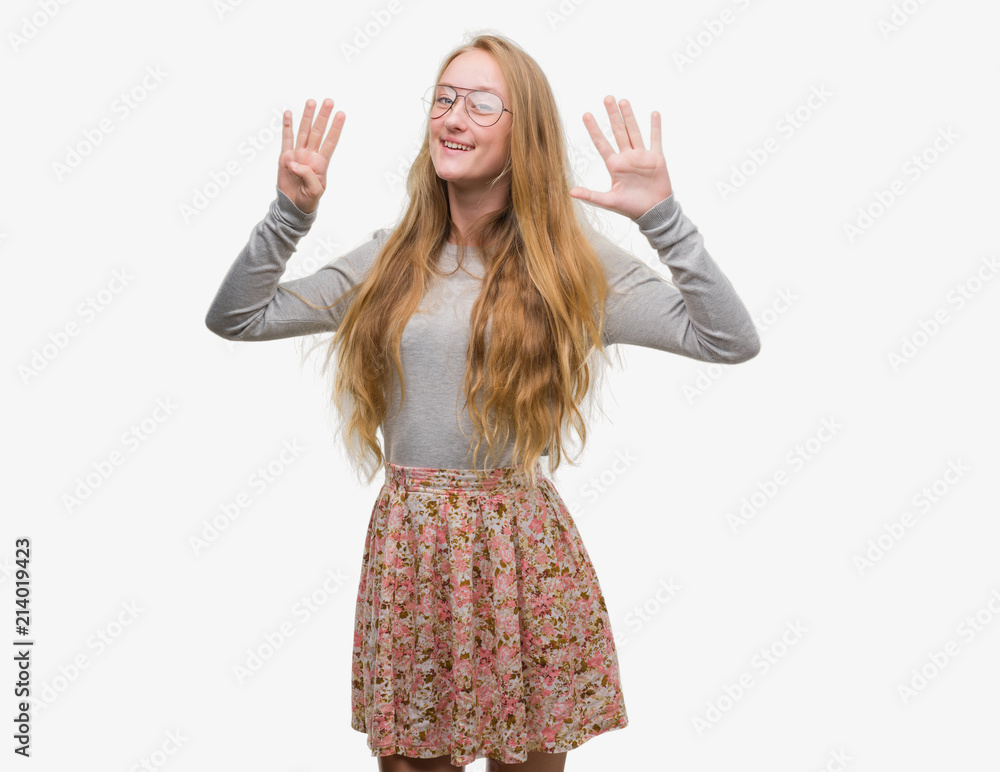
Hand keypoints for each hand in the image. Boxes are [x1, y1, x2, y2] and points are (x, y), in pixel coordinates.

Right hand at [277, 98, 344, 213]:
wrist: (293, 205)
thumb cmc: (308, 199)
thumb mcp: (315, 191)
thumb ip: (308, 175)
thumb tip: (295, 163)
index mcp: (321, 163)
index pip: (330, 142)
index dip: (336, 128)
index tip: (341, 114)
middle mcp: (310, 155)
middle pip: (318, 132)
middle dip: (323, 116)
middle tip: (329, 101)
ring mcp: (298, 154)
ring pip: (304, 131)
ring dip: (307, 117)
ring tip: (311, 102)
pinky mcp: (285, 157)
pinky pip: (286, 138)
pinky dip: (287, 125)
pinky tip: (290, 113)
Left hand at [570, 96, 672, 220]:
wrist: (653, 213)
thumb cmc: (631, 208)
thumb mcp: (609, 201)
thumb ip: (591, 196)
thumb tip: (570, 193)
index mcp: (615, 166)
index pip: (601, 143)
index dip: (594, 129)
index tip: (586, 114)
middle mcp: (627, 157)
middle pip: (618, 131)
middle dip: (612, 115)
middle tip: (607, 98)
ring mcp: (642, 156)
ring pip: (634, 131)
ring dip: (629, 116)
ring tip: (623, 101)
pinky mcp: (657, 158)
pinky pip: (655, 139)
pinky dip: (655, 127)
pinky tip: (653, 114)